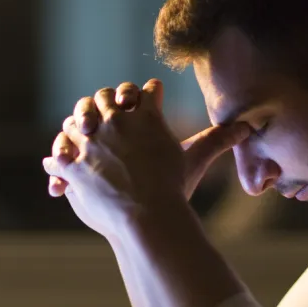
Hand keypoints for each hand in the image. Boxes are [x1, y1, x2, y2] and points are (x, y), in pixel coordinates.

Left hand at [43, 79, 248, 236]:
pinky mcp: (73, 165)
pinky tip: (60, 167)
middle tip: (103, 116)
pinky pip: (59, 155)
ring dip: (75, 126)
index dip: (142, 94)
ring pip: (74, 120)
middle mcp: (114, 121)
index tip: (141, 100)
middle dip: (102, 103)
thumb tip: (248, 126)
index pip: (141, 90)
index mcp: (144, 115)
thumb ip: (218, 139)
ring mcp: (89, 141)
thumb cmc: (174, 188)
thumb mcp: (195, 158)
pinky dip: (58, 161)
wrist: (148, 216)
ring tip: (79, 136)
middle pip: (103, 96)